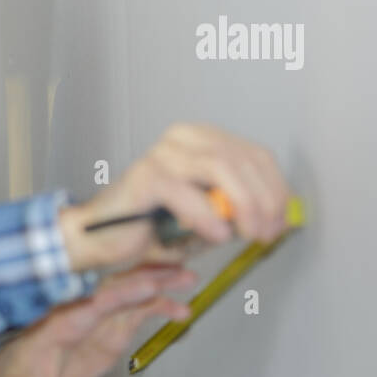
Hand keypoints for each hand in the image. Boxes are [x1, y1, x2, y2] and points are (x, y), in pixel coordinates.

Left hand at [0, 263, 195, 376]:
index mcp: (56, 325)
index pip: (89, 305)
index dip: (119, 294)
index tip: (146, 286)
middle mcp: (78, 315)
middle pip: (113, 287)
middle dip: (145, 277)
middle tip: (178, 273)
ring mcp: (95, 320)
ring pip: (128, 292)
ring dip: (157, 283)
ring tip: (188, 279)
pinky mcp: (107, 329)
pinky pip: (135, 311)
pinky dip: (158, 306)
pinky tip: (182, 311)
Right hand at [56, 123, 292, 271]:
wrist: (95, 237)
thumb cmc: (147, 227)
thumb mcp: (204, 214)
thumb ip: (233, 207)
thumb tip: (273, 215)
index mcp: (199, 140)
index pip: (254, 155)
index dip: (277, 189)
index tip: (281, 221)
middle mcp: (182, 139)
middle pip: (243, 159)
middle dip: (266, 201)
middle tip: (268, 234)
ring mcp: (163, 154)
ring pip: (223, 168)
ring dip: (246, 206)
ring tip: (248, 235)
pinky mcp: (147, 176)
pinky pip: (191, 194)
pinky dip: (210, 218)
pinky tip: (217, 237)